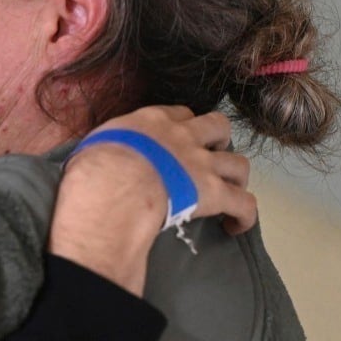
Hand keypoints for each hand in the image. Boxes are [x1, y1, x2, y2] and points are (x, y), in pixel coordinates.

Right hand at [50, 107, 255, 296]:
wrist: (115, 182)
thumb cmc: (96, 164)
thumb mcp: (96, 142)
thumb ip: (108, 144)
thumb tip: (100, 155)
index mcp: (154, 121)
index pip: (180, 114)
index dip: (185, 126)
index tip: (179, 140)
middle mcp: (184, 137)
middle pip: (218, 127)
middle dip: (219, 141)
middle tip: (209, 159)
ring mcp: (203, 164)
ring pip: (239, 164)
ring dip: (235, 177)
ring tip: (227, 192)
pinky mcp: (214, 193)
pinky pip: (244, 203)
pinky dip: (244, 214)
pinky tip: (235, 226)